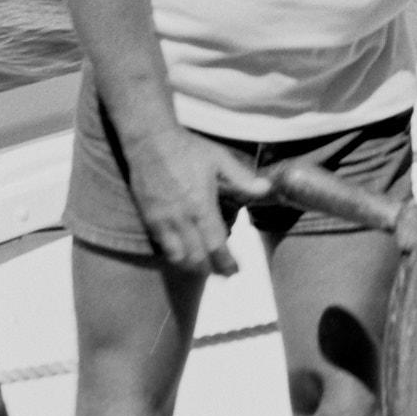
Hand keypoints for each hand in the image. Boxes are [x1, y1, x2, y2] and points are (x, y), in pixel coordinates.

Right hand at [129, 129, 270, 277]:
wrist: (151, 142)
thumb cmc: (189, 149)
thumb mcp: (220, 159)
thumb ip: (242, 179)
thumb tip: (267, 189)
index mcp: (201, 206)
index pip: (216, 245)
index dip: (227, 262)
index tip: (237, 271)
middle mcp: (181, 219)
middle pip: (197, 258)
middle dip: (212, 270)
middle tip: (224, 273)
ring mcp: (162, 222)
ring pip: (177, 257)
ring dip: (193, 266)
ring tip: (206, 267)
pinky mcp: (149, 220)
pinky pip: (162, 247)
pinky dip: (176, 256)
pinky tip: (184, 254)